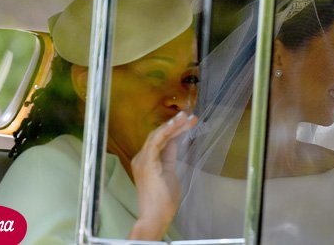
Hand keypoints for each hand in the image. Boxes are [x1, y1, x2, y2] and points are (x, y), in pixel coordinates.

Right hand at [129, 111, 197, 239]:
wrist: (156, 216)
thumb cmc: (163, 200)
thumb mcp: (169, 173)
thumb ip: (169, 157)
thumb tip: (174, 142)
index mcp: (146, 161)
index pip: (160, 140)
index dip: (174, 130)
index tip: (189, 122)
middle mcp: (141, 158)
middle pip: (159, 135)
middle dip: (176, 125)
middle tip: (192, 117)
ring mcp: (142, 160)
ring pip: (158, 135)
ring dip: (173, 125)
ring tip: (187, 117)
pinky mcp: (147, 162)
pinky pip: (156, 141)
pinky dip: (167, 130)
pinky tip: (177, 124)